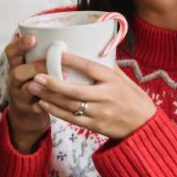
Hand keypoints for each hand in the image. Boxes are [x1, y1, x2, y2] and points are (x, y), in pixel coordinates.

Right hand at [4, 33, 51, 152]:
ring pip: (26, 89)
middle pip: (17, 72)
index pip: (11, 52)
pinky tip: (58, 100)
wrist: (26, 112)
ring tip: (60, 78)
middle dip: (35, 66)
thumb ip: (42, 54)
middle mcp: (14, 80)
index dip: (20, 45)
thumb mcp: (31, 67)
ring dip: (43, 84)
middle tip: (51, 62)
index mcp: (16, 66)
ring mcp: (20, 96)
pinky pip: (36, 107)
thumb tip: (68, 34)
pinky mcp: (29, 110)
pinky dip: (46, 104)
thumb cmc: (35, 82)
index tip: (33, 37)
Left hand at [24, 52, 155, 139]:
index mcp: (112, 81)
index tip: (56, 53)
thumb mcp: (123, 79)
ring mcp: (99, 113)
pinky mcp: (94, 126)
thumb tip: (88, 49)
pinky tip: (42, 104)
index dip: (72, 60)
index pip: (90, 68)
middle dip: (53, 83)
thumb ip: (106, 67)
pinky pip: (71, 119)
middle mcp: (105, 97)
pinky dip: (55, 111)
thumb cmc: (133, 99)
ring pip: (69, 105)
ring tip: (32, 87)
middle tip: (36, 75)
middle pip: (75, 90)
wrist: (144, 127)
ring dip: (49, 97)